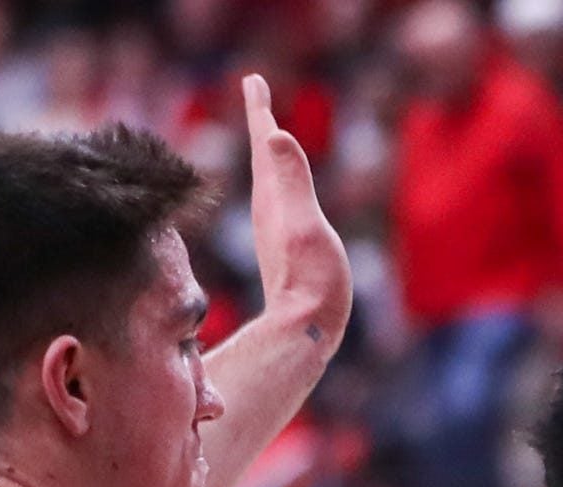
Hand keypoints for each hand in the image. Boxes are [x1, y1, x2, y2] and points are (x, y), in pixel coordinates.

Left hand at [243, 73, 350, 353]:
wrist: (304, 332)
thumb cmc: (310, 281)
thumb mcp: (305, 225)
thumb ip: (292, 180)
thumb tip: (273, 136)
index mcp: (274, 197)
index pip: (264, 143)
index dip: (259, 110)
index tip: (252, 79)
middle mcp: (269, 210)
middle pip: (263, 156)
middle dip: (261, 122)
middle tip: (256, 90)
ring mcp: (276, 231)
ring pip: (268, 179)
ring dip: (267, 152)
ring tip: (267, 132)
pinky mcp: (285, 249)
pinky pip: (279, 202)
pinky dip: (278, 183)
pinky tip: (280, 192)